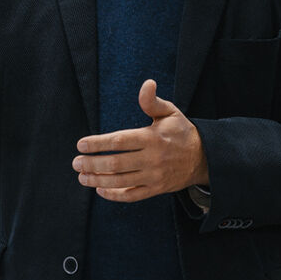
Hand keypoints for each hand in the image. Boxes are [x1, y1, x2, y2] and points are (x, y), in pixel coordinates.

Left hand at [73, 79, 206, 201]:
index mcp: (152, 138)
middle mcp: (153, 158)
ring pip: (121, 181)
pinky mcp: (157, 189)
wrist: (204, 158)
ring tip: (82, 176)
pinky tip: (100, 189)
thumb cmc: (181, 132)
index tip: (81, 144)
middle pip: (116, 164)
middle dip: (92, 164)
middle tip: (76, 163)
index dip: (98, 143)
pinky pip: (132, 195)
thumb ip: (152, 101)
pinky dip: (115, 195)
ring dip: (98, 180)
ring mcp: (155, 176)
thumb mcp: (170, 112)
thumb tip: (147, 83)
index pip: (120, 141)